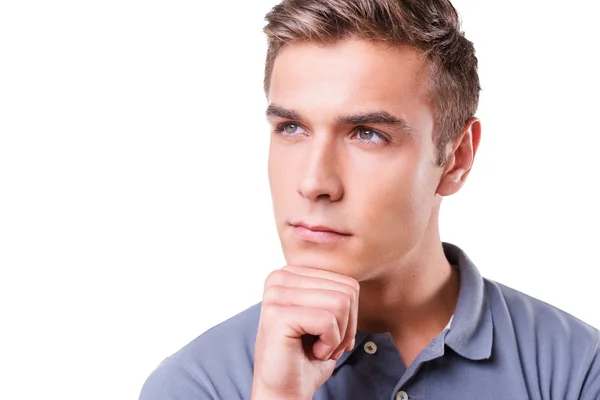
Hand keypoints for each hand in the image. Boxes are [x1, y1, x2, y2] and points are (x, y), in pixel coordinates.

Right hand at [251, 265, 359, 399]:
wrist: (285, 391)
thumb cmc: (306, 357)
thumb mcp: (326, 315)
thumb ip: (336, 293)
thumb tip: (354, 286)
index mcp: (291, 273)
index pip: (348, 283)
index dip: (349, 316)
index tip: (330, 335)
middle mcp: (280, 277)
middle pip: (347, 292)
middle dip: (346, 327)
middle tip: (326, 345)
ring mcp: (276, 295)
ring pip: (340, 304)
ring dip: (338, 336)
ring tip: (319, 348)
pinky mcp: (277, 315)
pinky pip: (328, 322)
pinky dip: (329, 345)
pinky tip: (313, 352)